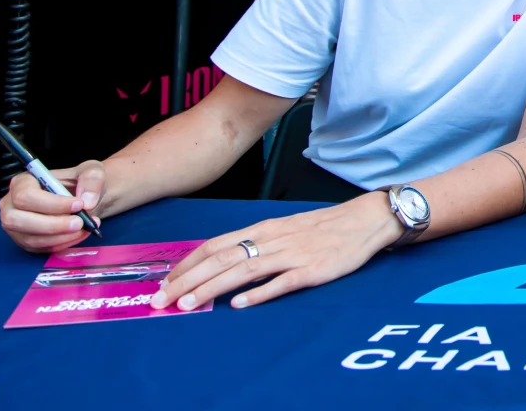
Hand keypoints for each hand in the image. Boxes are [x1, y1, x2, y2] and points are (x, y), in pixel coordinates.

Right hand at [0, 161, 105, 252]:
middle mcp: (12, 205)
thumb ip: (91, 179)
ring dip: (60, 237)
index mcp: (22, 182)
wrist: (85, 200)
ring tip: (85, 228)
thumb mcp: (91, 170)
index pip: (27, 196)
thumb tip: (87, 202)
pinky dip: (62, 244)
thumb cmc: (81, 183)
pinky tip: (79, 234)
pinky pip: (40, 248)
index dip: (52, 204)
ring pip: (30, 238)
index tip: (78, 205)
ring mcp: (17, 226)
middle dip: (53, 224)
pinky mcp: (27, 241)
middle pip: (19, 220)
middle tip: (80, 222)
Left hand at [151, 191, 403, 310]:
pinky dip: (258, 293)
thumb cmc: (323, 226)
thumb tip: (222, 263)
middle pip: (222, 259)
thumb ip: (255, 244)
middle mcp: (272, 239)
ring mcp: (292, 255)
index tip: (164, 282)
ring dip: (212, 288)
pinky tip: (239, 304)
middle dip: (187, 281)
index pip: (215, 245)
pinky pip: (281, 282)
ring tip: (188, 305)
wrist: (364, 220)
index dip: (187, 264)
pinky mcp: (312, 270)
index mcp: (263, 229)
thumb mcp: (284, 228)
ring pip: (244, 270)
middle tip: (161, 300)